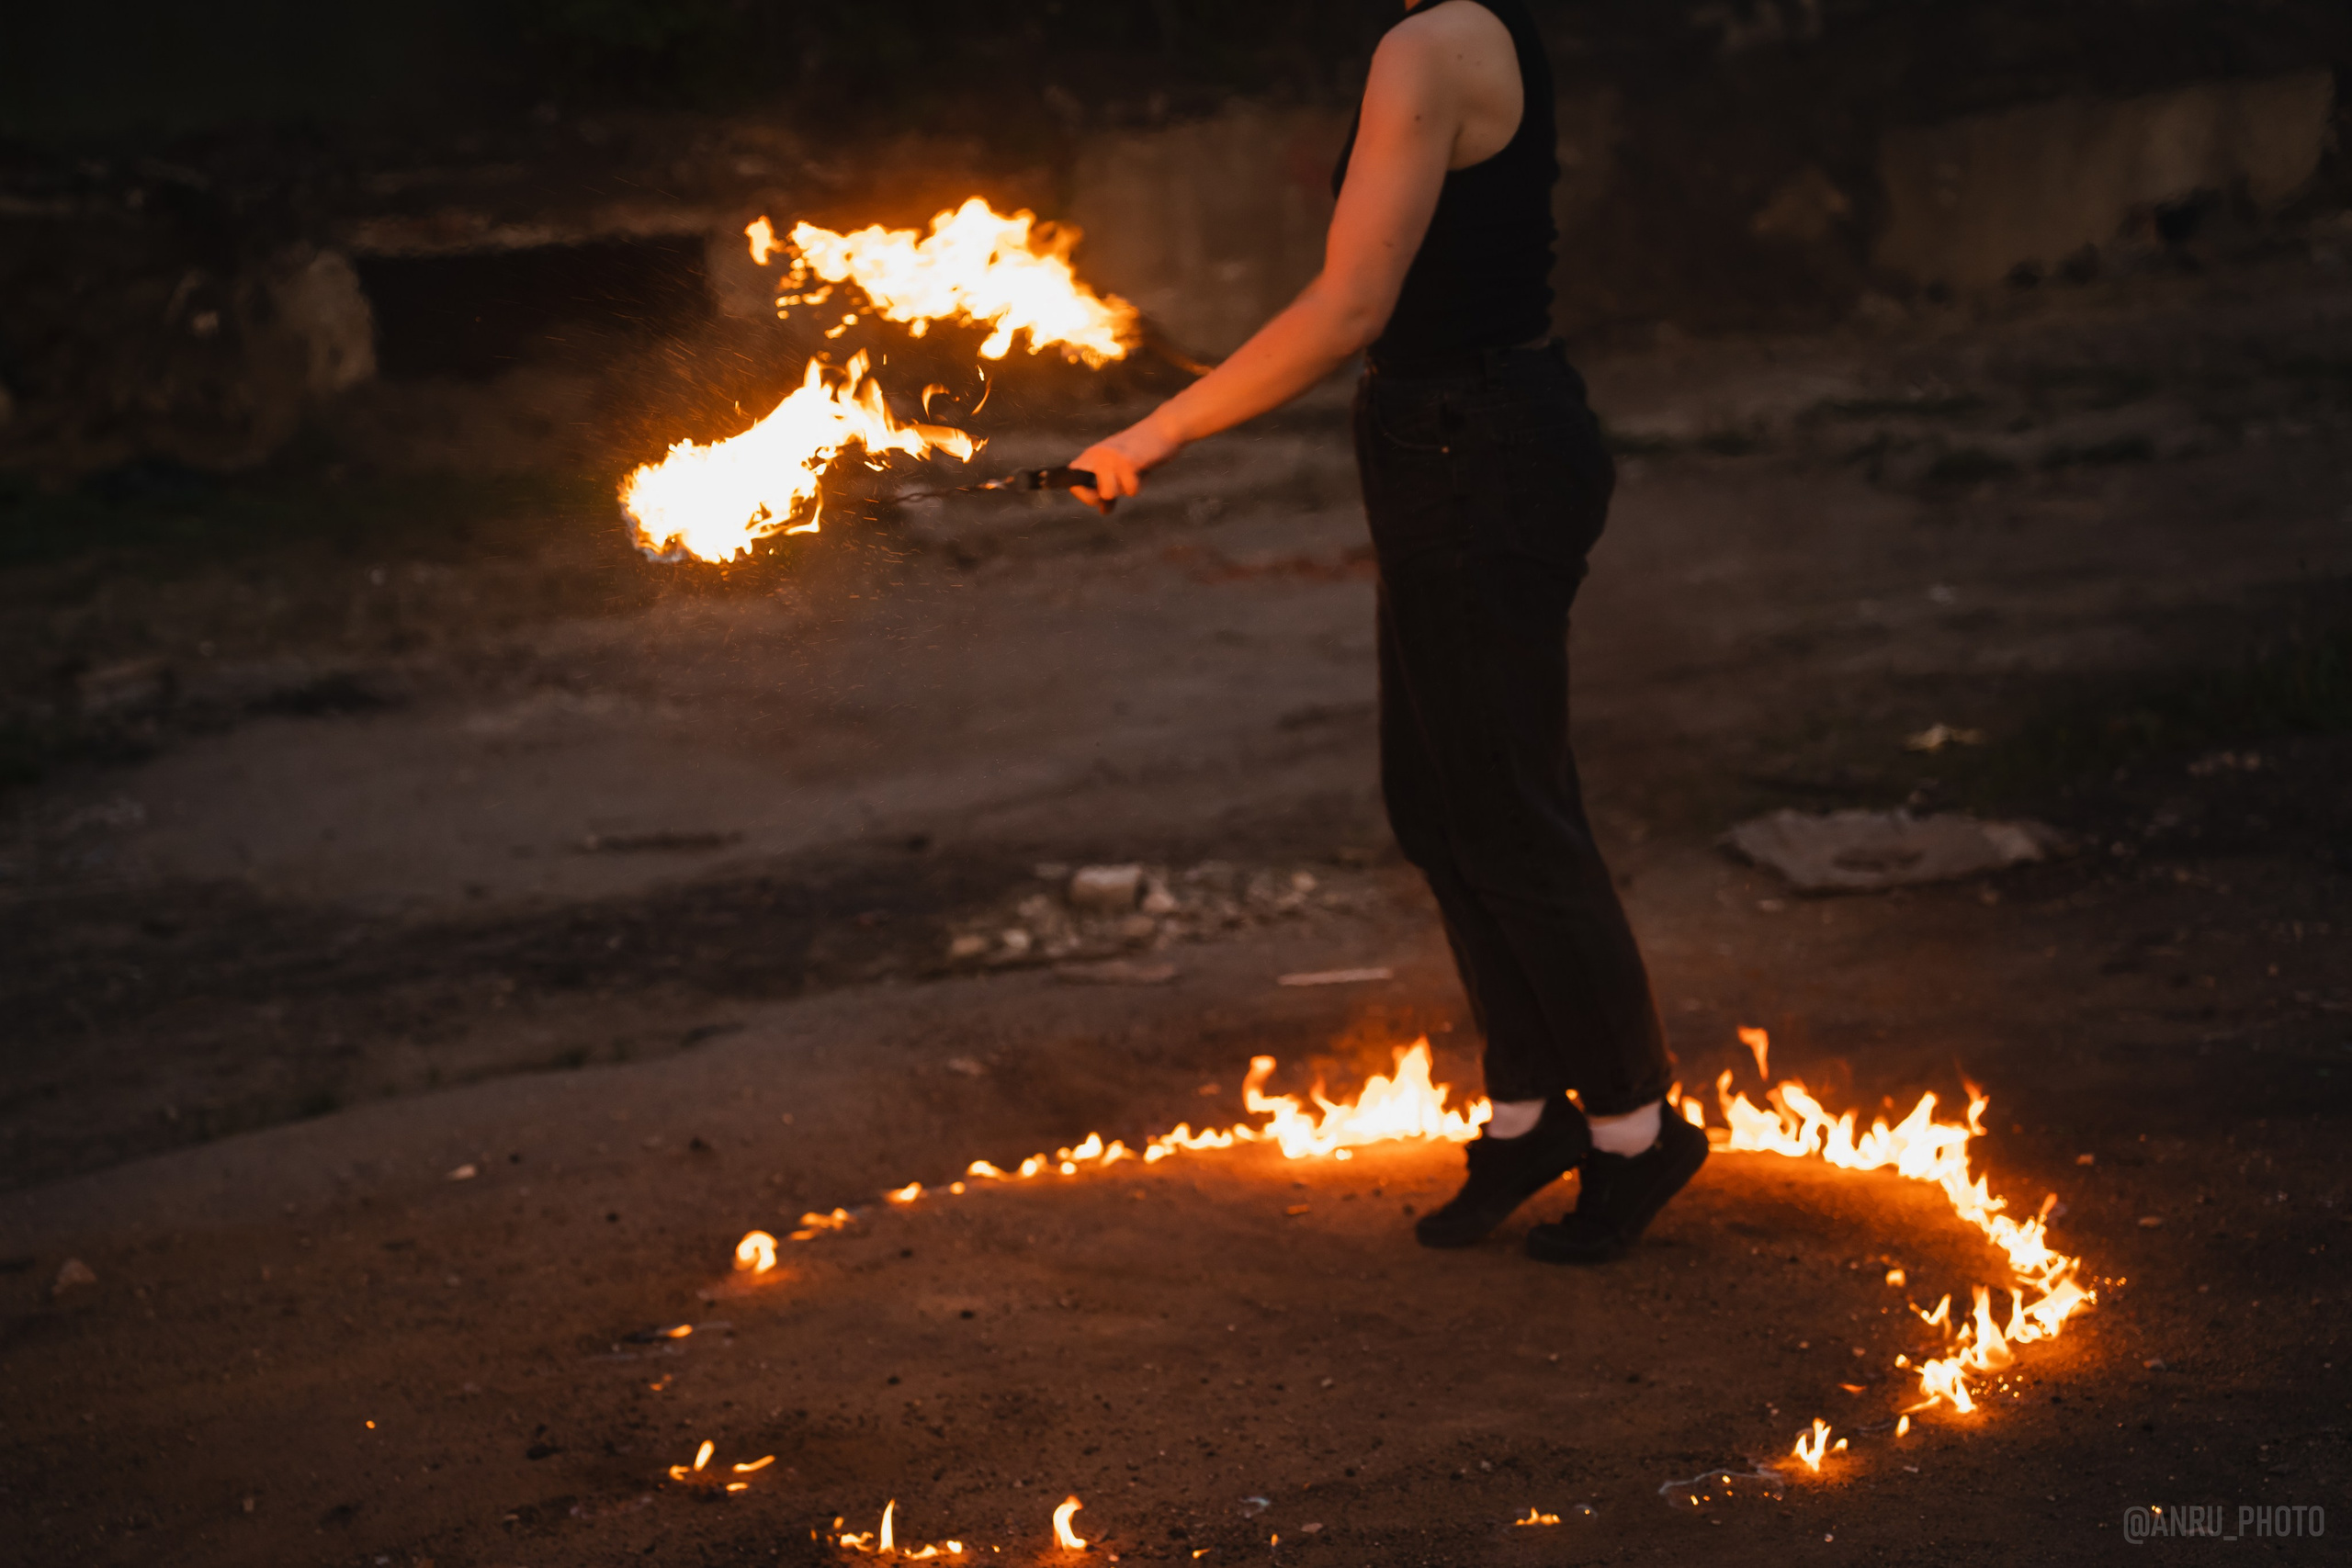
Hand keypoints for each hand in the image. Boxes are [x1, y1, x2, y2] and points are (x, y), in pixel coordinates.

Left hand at [1068, 416, 1182, 514]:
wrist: (1164, 428)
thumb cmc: (1142, 450)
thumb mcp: (1122, 470)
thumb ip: (1110, 488)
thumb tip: (1103, 511)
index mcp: (1092, 455)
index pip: (1072, 480)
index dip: (1082, 494)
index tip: (1099, 501)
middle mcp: (1097, 455)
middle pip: (1090, 495)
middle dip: (1107, 498)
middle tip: (1125, 485)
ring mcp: (1110, 458)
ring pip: (1109, 494)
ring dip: (1126, 489)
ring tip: (1135, 473)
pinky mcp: (1126, 462)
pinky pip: (1130, 490)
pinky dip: (1140, 484)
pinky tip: (1144, 468)